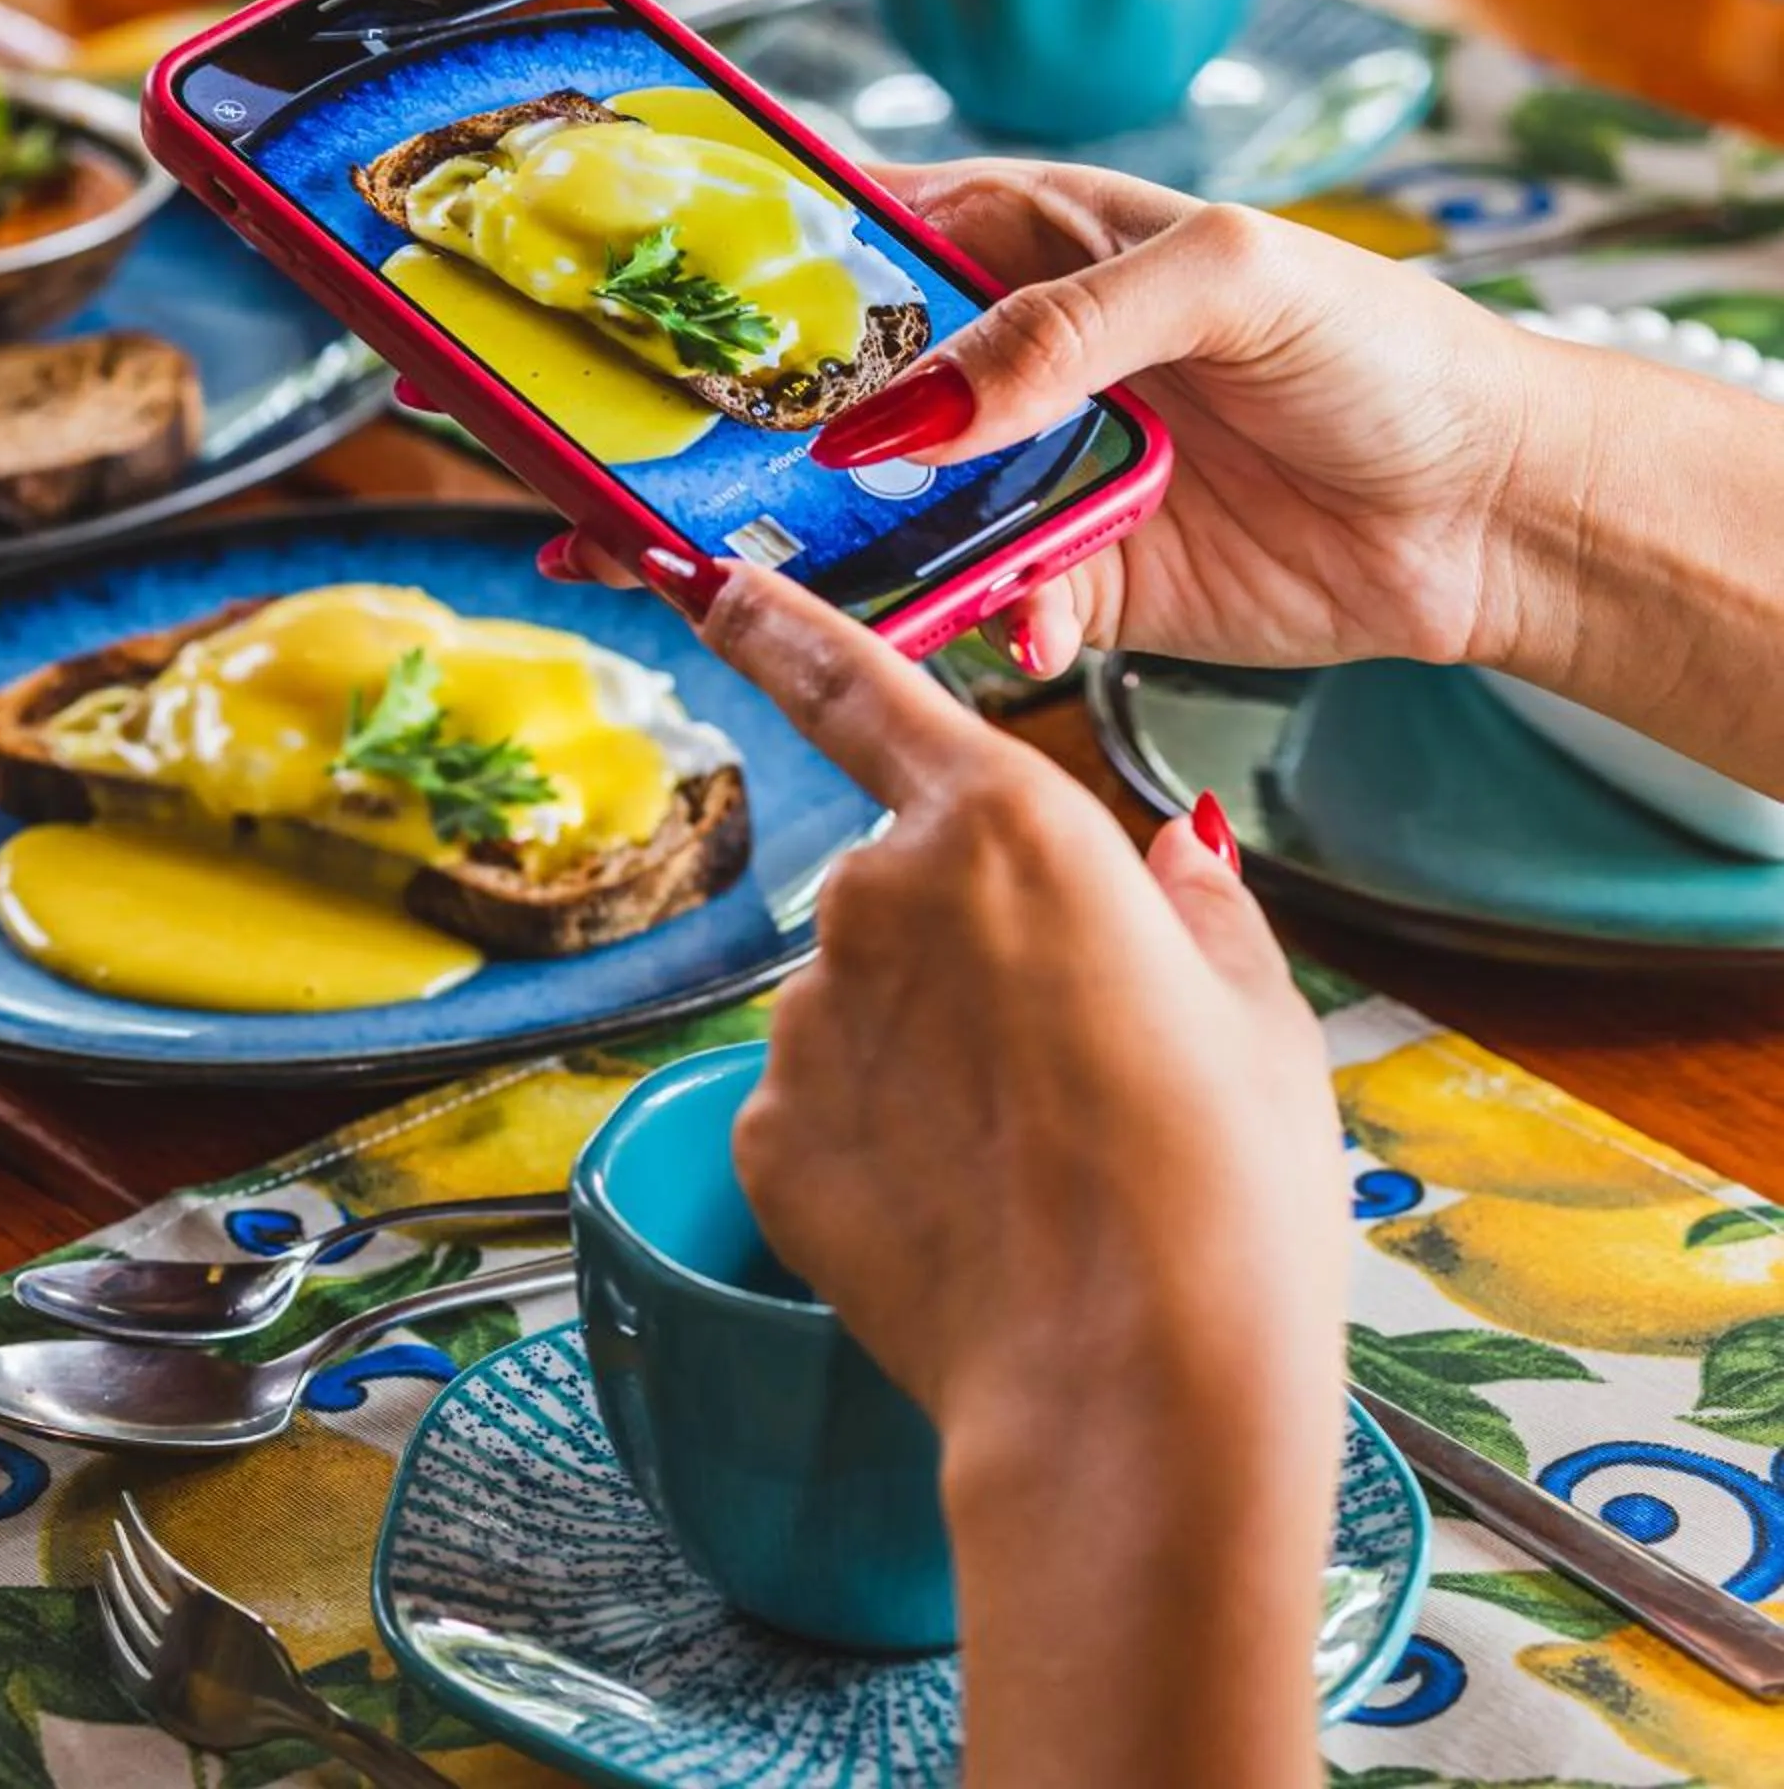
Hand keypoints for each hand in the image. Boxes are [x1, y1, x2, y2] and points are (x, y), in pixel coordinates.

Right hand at [548, 161, 1547, 677]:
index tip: (656, 324)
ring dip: (824, 556)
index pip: (866, 242)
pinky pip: (982, 610)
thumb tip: (897, 416)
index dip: (759, 278)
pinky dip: (979, 625)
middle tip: (637, 488)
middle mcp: (1013, 368)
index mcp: (1035, 248)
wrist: (1494, 513)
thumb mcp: (1225, 276)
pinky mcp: (1074, 586)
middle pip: (840, 400)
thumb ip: (1058, 329)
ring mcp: (1034, 481)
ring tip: (741, 585)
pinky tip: (1016, 624)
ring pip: (885, 520)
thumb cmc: (1382, 349)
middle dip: (743, 444)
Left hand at [696, 556, 1348, 1787]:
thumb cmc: (1224, 1193)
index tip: (709, 580)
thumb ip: (1190, 906)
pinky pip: (816, 1104)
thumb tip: (1173, 842)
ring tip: (1028, 1167)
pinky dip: (873, 1144)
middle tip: (1070, 1081)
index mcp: (1007, 829)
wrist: (1128, 1386)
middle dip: (965, 960)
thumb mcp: (1257, 1020)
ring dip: (920, 1058)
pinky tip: (954, 1213)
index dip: (782, 627)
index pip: (867, 693)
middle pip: (902, 891)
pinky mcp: (758, 1127)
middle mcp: (875, 895)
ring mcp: (802, 1016)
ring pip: (858, 1004)